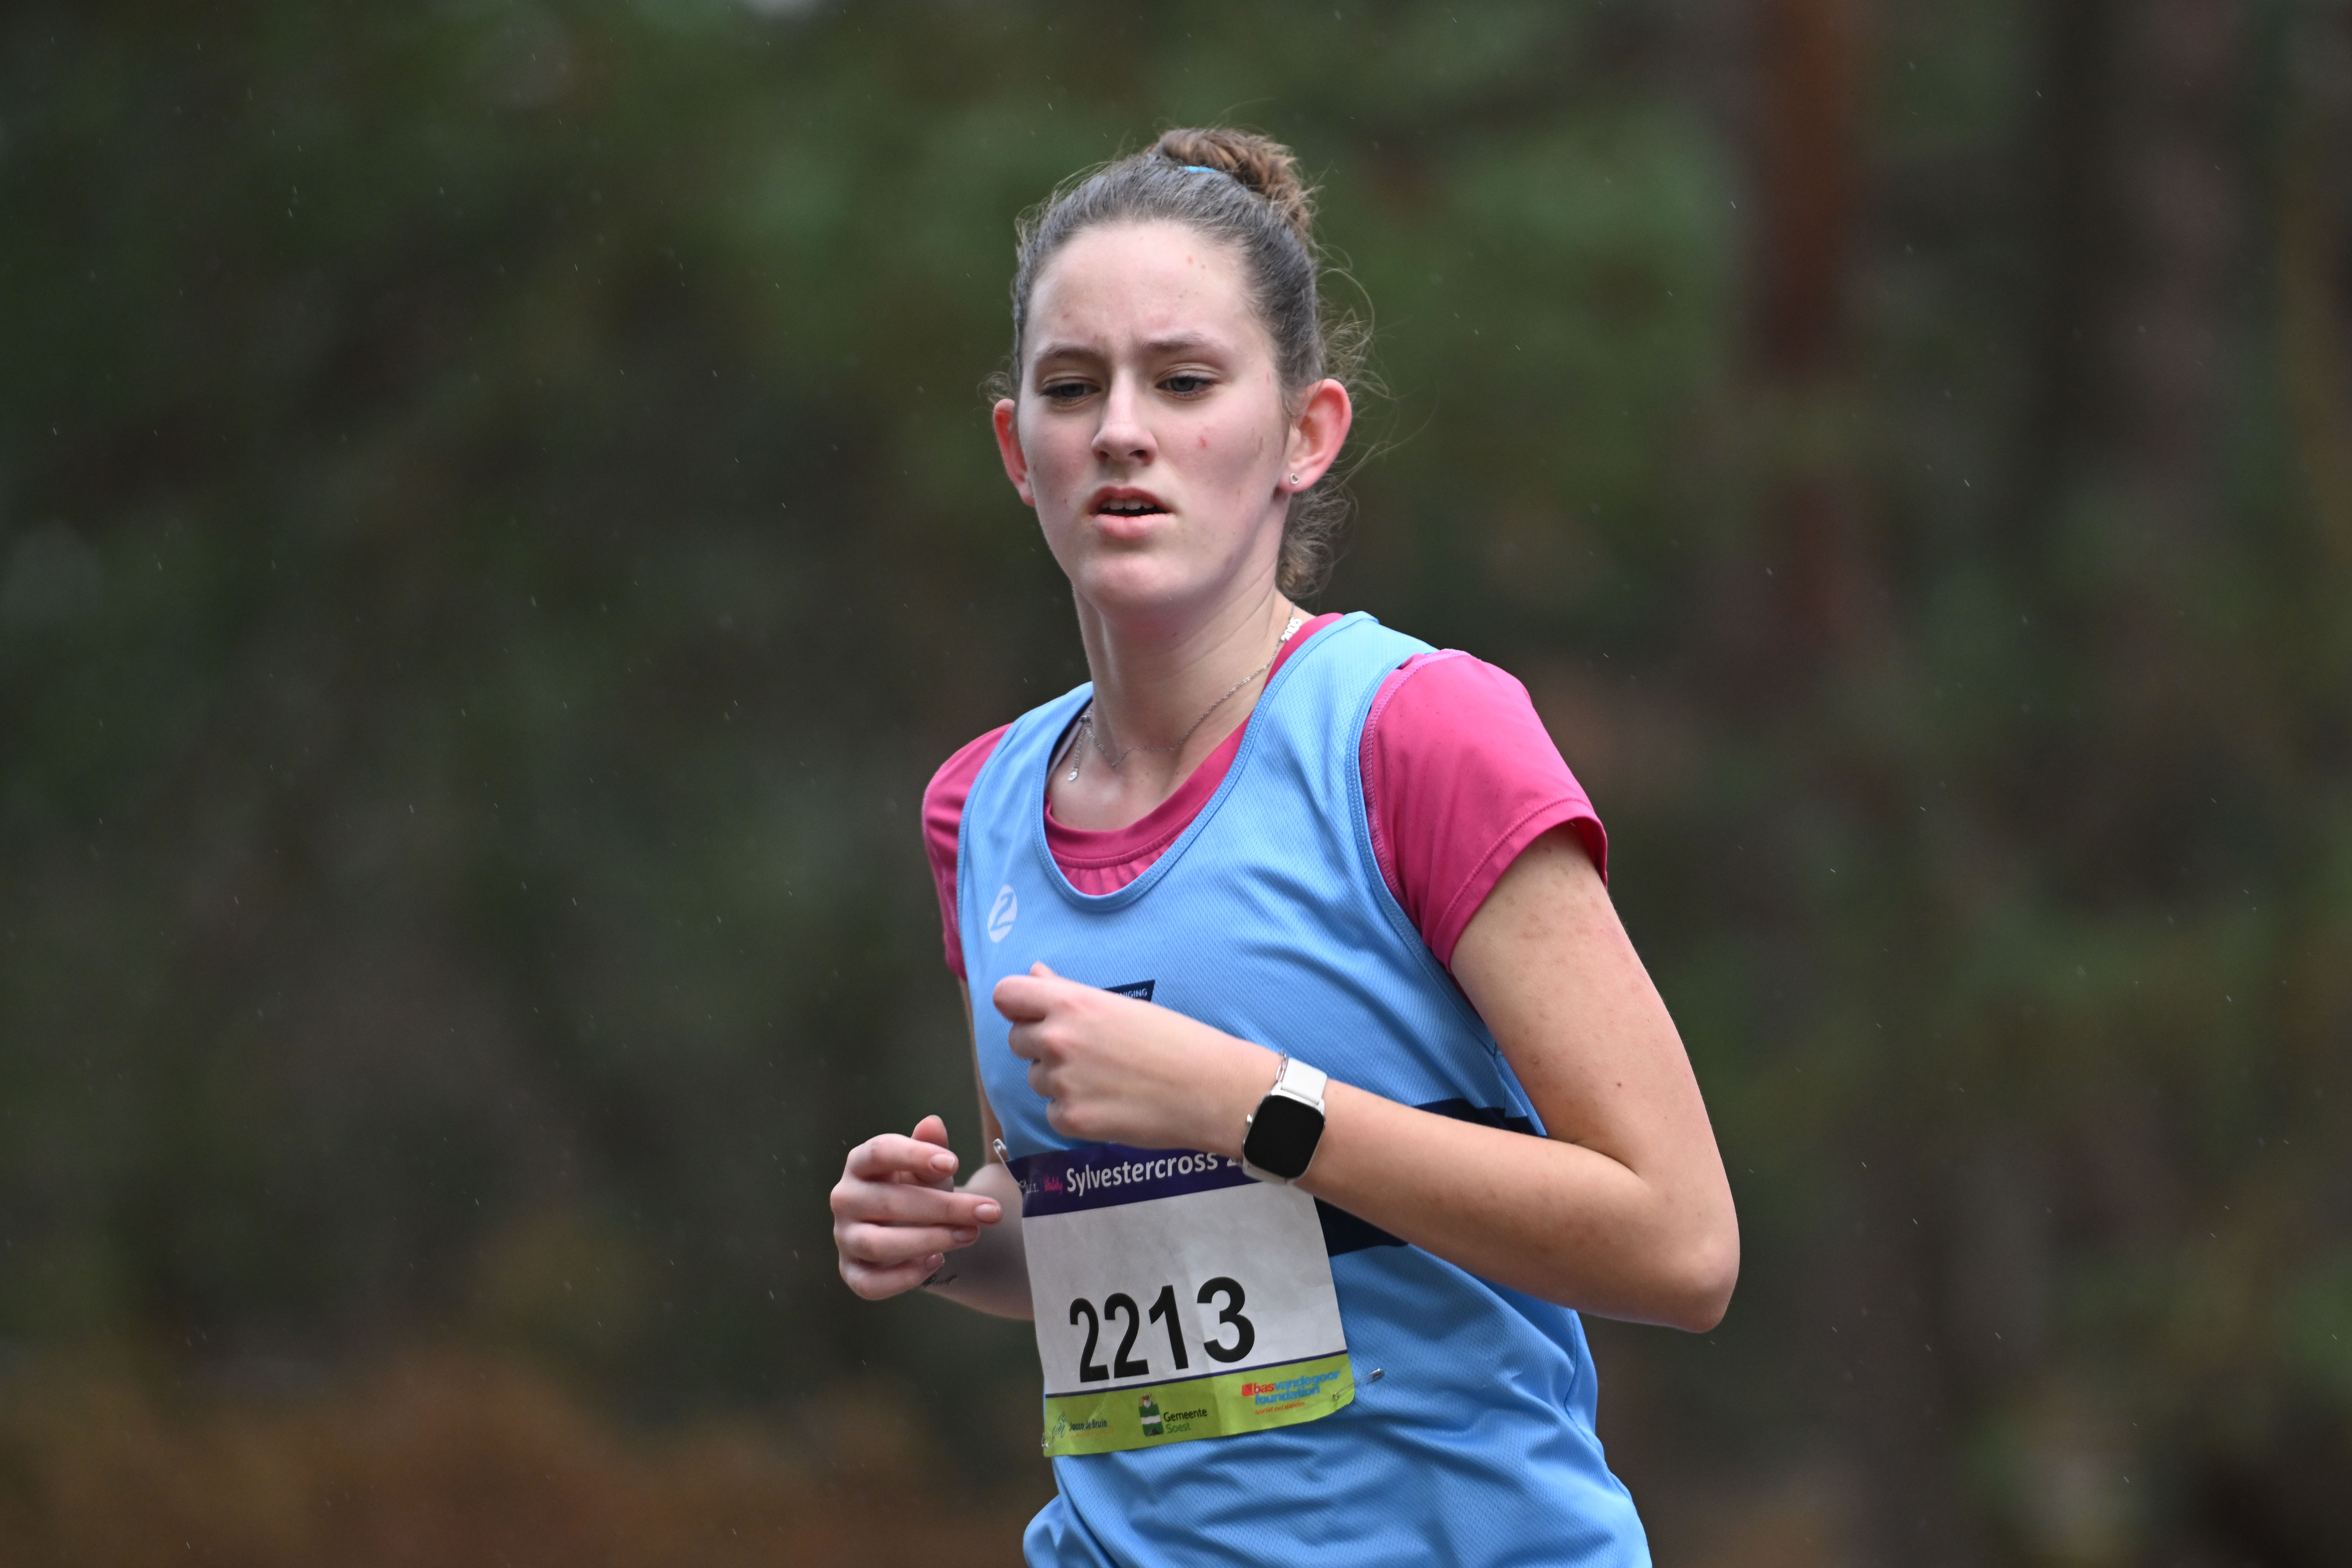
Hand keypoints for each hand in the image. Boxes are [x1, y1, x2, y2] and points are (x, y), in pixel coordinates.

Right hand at [830, 1114, 1004, 1299]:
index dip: (915, 1156)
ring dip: (928, 1240)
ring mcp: (845, 1237)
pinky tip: (937, 1261)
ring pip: (878, 1244)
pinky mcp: (851, 1271)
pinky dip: (904, 1277)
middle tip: (989, 1212)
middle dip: (944, 1208)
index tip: (955, 1164)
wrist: (907, 1226)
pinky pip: (870, 1283)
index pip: (880, 1152)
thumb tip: (933, 1124)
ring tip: (969, 1235)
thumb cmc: (916, 1188)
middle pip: (889, 1202)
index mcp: (861, 1163)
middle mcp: (845, 1198)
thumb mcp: (927, 1167)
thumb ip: (930, 1148)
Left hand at [992, 963, 1274, 1152]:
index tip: (1037, 1014)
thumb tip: (1035, 973)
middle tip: (1086, 1051)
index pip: (1005, 994)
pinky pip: (1053, 1113)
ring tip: (1106, 1079)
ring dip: (1059, 1079)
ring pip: (1036, 1078)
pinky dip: (1073, 1111)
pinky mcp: (1071, 1120)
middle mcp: (1058, 1039)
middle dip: (1040, 1044)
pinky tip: (1109, 1104)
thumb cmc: (1175, 1040)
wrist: (1212, 1089)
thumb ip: (1068, 992)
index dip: (1019, 1005)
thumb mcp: (1120, 1005)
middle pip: (1016, 1039)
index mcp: (1071, 1003)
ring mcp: (1062, 1082)